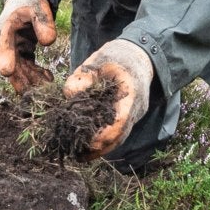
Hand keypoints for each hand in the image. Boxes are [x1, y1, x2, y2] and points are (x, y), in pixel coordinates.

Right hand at [0, 0, 55, 93]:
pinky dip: (37, 74)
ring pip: (20, 70)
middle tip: (35, 91)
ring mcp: (13, 50)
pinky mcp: (22, 54)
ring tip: (47, 86)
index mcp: (5, 29)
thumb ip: (43, 21)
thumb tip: (49, 41)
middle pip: (11, 63)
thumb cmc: (31, 1)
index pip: (3, 45)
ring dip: (31, 80)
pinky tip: (49, 77)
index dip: (5, 58)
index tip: (7, 71)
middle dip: (21, 78)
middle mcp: (6, 43)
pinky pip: (28, 68)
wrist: (28, 0)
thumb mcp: (37, 6)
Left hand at [62, 39, 149, 159]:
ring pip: (119, 138)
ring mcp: (135, 114)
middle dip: (98, 149)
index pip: (119, 122)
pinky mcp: (130, 116)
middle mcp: (136, 109)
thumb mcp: (100, 59)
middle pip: (119, 137)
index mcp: (131, 94)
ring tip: (79, 154)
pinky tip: (88, 144)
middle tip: (76, 154)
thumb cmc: (119, 55)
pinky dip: (104, 140)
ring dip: (101, 148)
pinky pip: (118, 132)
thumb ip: (84, 75)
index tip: (84, 142)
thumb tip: (69, 94)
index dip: (102, 136)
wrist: (141, 54)